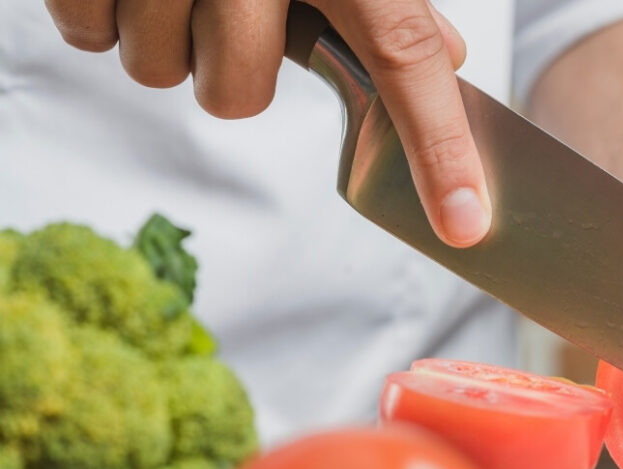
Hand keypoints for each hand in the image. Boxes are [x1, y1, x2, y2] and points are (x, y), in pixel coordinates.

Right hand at [44, 0, 491, 247]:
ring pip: (159, 71)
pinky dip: (104, 16)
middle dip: (227, 71)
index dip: (437, 148)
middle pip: (236, 94)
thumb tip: (446, 55)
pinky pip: (89, 35)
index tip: (462, 222)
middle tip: (225, 14)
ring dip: (166, 39)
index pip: (405, 54)